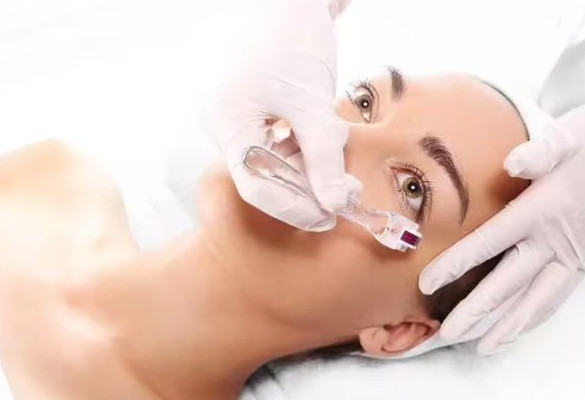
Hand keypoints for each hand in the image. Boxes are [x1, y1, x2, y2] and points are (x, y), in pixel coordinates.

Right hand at [211, 0, 359, 231]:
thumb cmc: (294, 37)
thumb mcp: (313, 104)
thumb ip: (324, 160)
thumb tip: (335, 203)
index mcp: (226, 121)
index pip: (256, 187)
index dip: (294, 208)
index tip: (328, 217)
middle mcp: (219, 121)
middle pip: (263, 174)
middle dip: (306, 183)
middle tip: (345, 187)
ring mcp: (229, 110)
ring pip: (268, 156)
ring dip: (305, 162)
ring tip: (335, 149)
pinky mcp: (243, 101)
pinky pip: (267, 137)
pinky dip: (296, 143)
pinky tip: (318, 136)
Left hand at [419, 100, 584, 353]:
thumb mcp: (565, 140)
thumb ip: (540, 153)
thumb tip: (513, 162)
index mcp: (540, 210)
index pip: (488, 243)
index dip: (457, 264)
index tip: (427, 284)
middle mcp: (554, 239)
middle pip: (508, 283)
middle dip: (476, 311)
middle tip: (447, 334)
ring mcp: (570, 255)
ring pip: (533, 300)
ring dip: (505, 325)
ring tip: (479, 346)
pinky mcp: (581, 262)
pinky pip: (554, 298)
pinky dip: (533, 318)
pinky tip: (515, 330)